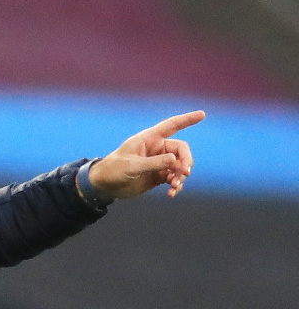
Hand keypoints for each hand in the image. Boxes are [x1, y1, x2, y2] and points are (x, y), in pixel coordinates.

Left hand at [90, 110, 204, 198]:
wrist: (104, 186)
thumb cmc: (114, 169)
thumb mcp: (132, 166)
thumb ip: (154, 163)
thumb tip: (176, 161)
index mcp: (149, 139)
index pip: (172, 126)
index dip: (187, 119)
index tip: (202, 114)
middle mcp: (156, 149)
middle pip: (181, 151)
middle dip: (186, 161)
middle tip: (184, 173)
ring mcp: (158, 163)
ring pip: (180, 166)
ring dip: (181, 176)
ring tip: (175, 187)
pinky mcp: (158, 176)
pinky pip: (174, 178)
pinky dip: (176, 185)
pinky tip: (171, 193)